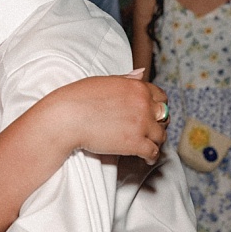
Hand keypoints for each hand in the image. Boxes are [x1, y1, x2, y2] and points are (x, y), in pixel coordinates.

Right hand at [47, 70, 166, 163]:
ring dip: (155, 141)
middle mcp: (143, 104)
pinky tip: (146, 158)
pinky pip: (153, 152)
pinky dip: (151, 156)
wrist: (66, 118)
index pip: (160, 96)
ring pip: (161, 135)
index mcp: (137, 87)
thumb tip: (141, 73)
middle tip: (150, 130)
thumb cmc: (79, 98)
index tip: (151, 114)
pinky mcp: (135, 143)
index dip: (157, 106)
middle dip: (159, 123)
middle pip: (164, 116)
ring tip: (148, 145)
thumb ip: (127, 79)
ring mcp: (141, 124)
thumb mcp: (104, 81)